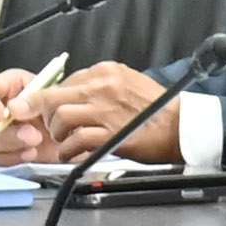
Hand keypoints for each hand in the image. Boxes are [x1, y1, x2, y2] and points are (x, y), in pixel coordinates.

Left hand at [0, 59, 174, 165]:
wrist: (180, 127)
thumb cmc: (157, 109)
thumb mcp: (128, 83)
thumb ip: (100, 86)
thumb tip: (75, 95)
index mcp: (106, 71)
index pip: (65, 81)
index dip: (52, 98)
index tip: (48, 108)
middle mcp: (102, 87)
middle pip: (53, 97)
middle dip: (46, 114)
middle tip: (53, 127)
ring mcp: (104, 110)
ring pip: (59, 118)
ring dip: (57, 133)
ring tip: (65, 141)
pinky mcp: (107, 134)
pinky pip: (74, 141)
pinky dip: (68, 151)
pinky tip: (72, 154)